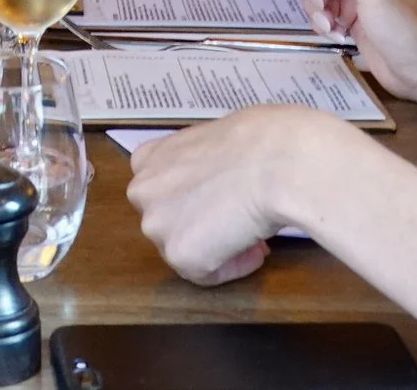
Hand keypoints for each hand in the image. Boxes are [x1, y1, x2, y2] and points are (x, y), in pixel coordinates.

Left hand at [128, 104, 334, 285]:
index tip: (224, 202)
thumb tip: (219, 189)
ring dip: (217, 248)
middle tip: (240, 221)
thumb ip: (199, 168)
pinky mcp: (178, 253)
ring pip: (187, 250)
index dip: (196, 201)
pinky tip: (254, 246)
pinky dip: (233, 267)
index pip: (162, 193)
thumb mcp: (213, 143)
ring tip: (251, 232)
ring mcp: (155, 224)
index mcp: (148, 159)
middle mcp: (142, 191)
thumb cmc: (257, 142)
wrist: (273, 160)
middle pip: (172, 224)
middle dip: (203, 227)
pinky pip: (207, 274)